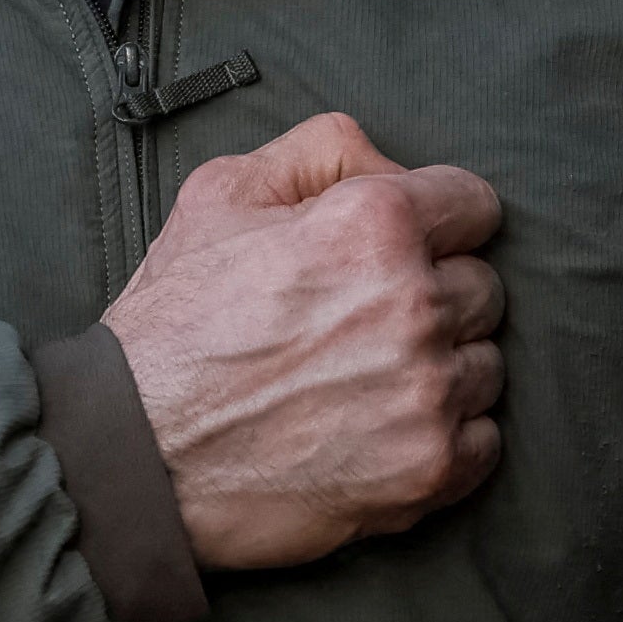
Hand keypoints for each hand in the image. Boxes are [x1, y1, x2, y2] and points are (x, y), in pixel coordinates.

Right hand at [103, 111, 505, 571]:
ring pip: (487, 364)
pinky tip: (384, 428)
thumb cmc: (174, 323)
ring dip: (443, 367)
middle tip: (366, 319)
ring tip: (367, 378)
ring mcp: (426, 394)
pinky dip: (446, 435)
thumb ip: (322, 151)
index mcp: (374, 224)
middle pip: (484, 287)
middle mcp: (414, 306)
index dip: (436, 222)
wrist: (135, 455)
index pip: (476, 205)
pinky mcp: (428, 470)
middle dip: (436, 294)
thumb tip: (395, 168)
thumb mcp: (221, 193)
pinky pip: (485, 440)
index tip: (402, 249)